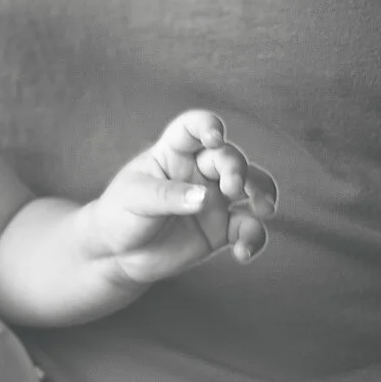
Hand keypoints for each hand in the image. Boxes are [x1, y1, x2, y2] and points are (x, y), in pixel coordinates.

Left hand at [85, 110, 279, 287]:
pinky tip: (242, 252)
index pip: (193, 128)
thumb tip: (205, 198)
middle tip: (233, 187)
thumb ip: (168, 195)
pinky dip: (254, 237)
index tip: (214, 138)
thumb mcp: (134, 198)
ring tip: (261, 211)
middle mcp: (199, 171)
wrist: (117, 256)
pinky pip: (250, 228)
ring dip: (263, 194)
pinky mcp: (223, 229)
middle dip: (238, 169)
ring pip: (254, 186)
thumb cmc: (119, 215)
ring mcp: (215, 199)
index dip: (207, 125)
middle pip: (230, 158)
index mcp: (173, 153)